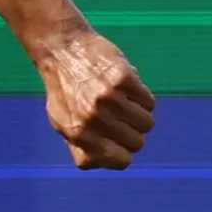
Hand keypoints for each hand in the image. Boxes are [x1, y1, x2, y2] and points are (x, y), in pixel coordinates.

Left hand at [31, 26, 153, 170]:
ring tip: (121, 100)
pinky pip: (149, 101)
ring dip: (139, 114)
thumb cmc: (65, 90)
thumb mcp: (62, 123)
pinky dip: (142, 96)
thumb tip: (105, 162)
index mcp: (78, 133)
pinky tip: (125, 87)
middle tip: (117, 116)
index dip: (124, 152)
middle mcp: (92, 117)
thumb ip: (82, 148)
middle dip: (131, 132)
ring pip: (146, 122)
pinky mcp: (123, 78)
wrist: (62, 49)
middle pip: (137, 142)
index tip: (118, 141)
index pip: (121, 161)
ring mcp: (108, 97)